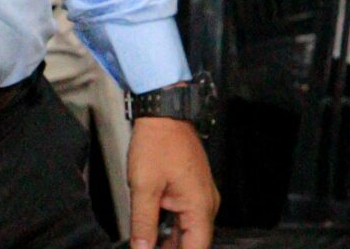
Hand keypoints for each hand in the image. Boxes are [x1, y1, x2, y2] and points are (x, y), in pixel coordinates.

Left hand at [126, 116, 217, 248]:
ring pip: (188, 231)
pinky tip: (154, 234)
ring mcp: (201, 196)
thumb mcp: (144, 187)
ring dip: (171, 242)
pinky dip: (172, 228)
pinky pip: (186, 217)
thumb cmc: (158, 142)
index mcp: (200, 207)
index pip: (196, 248)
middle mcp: (206, 204)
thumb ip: (143, 223)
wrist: (163, 113)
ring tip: (149, 246)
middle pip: (193, 242)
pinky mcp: (192, 189)